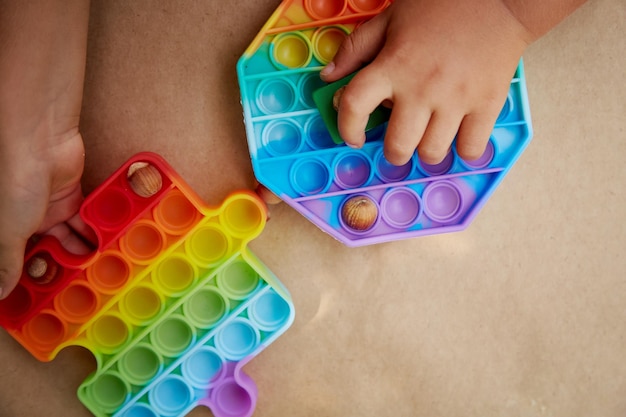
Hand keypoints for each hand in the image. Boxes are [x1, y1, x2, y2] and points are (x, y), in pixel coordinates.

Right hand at [0, 0, 91, 298]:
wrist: (38, 140)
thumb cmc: (12, 181)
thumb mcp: (7, 229)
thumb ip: (5, 261)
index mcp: (2, 229)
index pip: (8, 261)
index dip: (20, 281)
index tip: (34, 304)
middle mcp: (20, 220)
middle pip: (37, 253)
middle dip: (53, 272)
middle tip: (69, 294)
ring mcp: (45, 208)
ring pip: (63, 240)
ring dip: (77, 257)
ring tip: (92, 278)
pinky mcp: (70, 196)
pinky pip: (81, 222)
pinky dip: (91, 235)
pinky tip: (103, 252)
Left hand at [320, 0, 530, 165]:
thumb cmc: (441, 6)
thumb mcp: (390, 19)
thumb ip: (356, 49)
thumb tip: (329, 77)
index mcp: (393, 65)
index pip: (354, 106)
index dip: (347, 128)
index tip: (353, 136)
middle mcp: (422, 87)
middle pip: (397, 146)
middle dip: (392, 152)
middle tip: (397, 144)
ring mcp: (456, 99)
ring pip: (431, 153)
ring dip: (425, 152)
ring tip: (429, 138)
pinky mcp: (487, 105)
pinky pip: (471, 149)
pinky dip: (463, 151)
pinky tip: (459, 137)